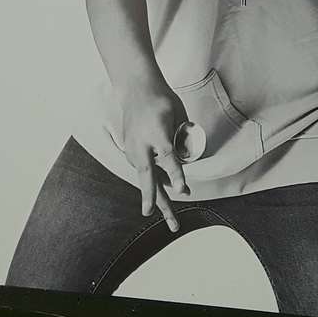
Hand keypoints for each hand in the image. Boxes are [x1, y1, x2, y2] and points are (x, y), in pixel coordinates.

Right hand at [116, 81, 191, 231]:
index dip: (177, 177)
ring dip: (159, 199)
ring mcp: (135, 152)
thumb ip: (179, 143)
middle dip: (162, 206)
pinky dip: (154, 184)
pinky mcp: (133, 153)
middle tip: (173, 226)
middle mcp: (141, 149)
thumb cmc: (160, 103)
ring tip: (172, 220)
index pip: (168, 162)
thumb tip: (184, 164)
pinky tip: (163, 193)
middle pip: (151, 182)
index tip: (184, 192)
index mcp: (154, 140)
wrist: (137, 90)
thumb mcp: (175, 120)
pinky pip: (146, 172)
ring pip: (150, 180)